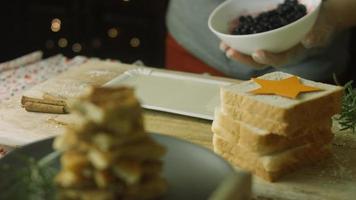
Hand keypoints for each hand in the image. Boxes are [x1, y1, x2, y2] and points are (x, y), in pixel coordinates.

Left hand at [220, 5, 335, 67]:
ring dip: (236, 50)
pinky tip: (226, 33)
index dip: (268, 58)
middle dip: (243, 58)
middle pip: (258, 60)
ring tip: (222, 46)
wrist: (319, 18)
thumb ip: (318, 35)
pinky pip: (248, 40)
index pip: (278, 59)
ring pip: (249, 52)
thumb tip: (309, 40)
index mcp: (291, 54)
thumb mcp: (323, 30)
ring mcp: (269, 47)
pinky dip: (237, 38)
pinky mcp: (263, 38)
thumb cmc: (322, 26)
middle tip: (229, 52)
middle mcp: (277, 53)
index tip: (258, 53)